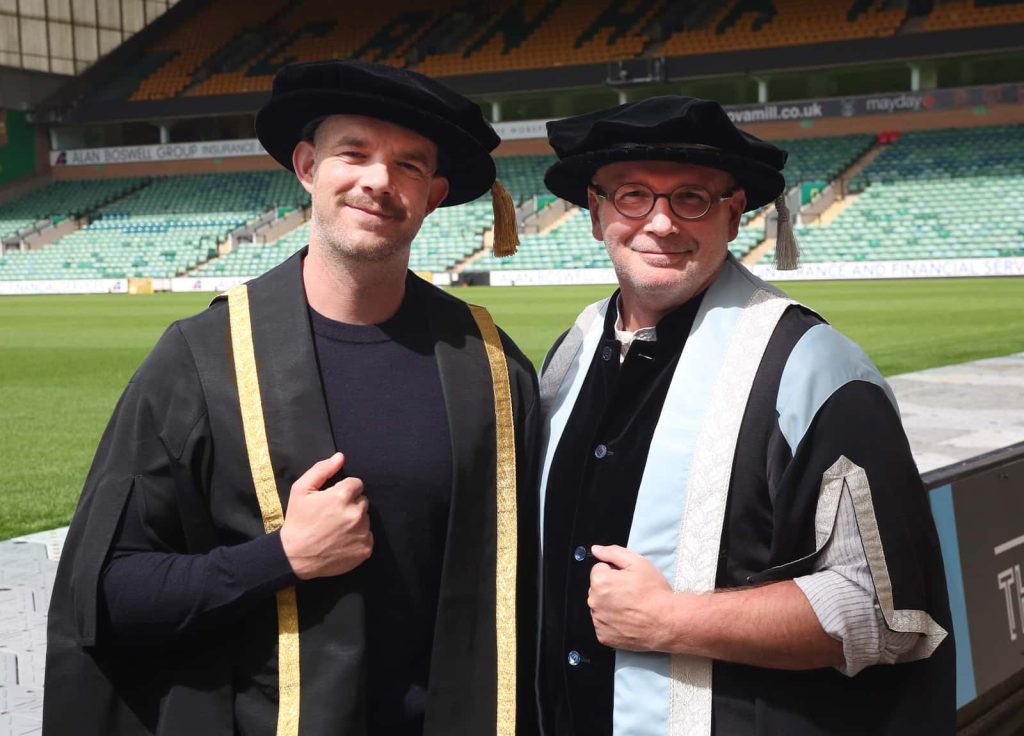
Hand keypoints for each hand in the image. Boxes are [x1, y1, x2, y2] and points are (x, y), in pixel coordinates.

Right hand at [279, 452, 372, 579]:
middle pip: (362, 501)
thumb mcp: (301, 490)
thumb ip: (322, 470)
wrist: (295, 557)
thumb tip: (340, 457)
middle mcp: (357, 512)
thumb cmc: (297, 521)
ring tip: (336, 530)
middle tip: (333, 516)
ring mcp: (363, 532)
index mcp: (343, 495)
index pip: (356, 484)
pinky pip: (368, 536)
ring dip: (355, 521)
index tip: (332, 501)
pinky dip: (358, 538)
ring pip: (365, 519)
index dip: (344, 491)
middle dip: (351, 505)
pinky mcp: (366, 549)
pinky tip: (342, 541)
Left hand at [588, 544, 674, 651]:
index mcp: (600, 581)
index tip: (627, 580)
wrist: (667, 621)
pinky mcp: (603, 636)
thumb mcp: (637, 562)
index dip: (614, 572)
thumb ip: (613, 552)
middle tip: (631, 594)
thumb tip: (596, 550)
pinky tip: (627, 620)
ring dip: (610, 606)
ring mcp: (598, 621)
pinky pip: (603, 624)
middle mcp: (594, 601)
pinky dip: (612, 622)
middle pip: (598, 589)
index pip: (599, 570)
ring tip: (631, 608)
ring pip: (600, 607)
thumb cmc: (654, 592)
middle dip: (611, 588)